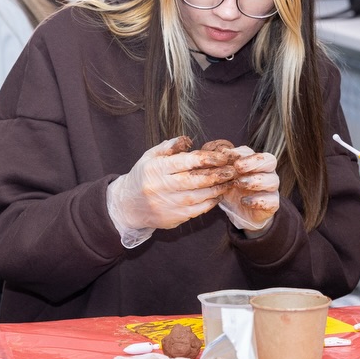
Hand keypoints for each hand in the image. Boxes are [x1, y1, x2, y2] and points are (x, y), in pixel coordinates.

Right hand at [107, 136, 237, 236]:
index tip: (222, 157)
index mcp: (155, 169)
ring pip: (196, 197)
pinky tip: (218, 195)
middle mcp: (159, 187)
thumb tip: (188, 140)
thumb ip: (169, 147)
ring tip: (229, 182)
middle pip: (193, 181)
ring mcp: (166, 205)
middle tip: (232, 170)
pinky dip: (209, 203)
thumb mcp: (150, 157)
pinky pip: (195, 211)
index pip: (183, 162)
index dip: (205, 159)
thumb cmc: (143, 177)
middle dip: (216, 175)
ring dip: (216, 189)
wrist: (127, 205)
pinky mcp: (171, 219)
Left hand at [218, 146, 279, 232]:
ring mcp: (272, 189)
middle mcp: (268, 173)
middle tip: (237, 166)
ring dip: (255, 181)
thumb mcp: (224, 176)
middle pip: (270, 161)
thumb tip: (220, 151)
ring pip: (272, 180)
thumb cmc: (233, 190)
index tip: (226, 155)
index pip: (253, 152)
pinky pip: (272, 201)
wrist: (240, 212)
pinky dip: (258, 200)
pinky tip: (244, 201)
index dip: (242, 153)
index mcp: (256, 163)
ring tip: (238, 184)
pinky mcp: (273, 204)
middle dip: (254, 162)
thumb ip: (222, 164)